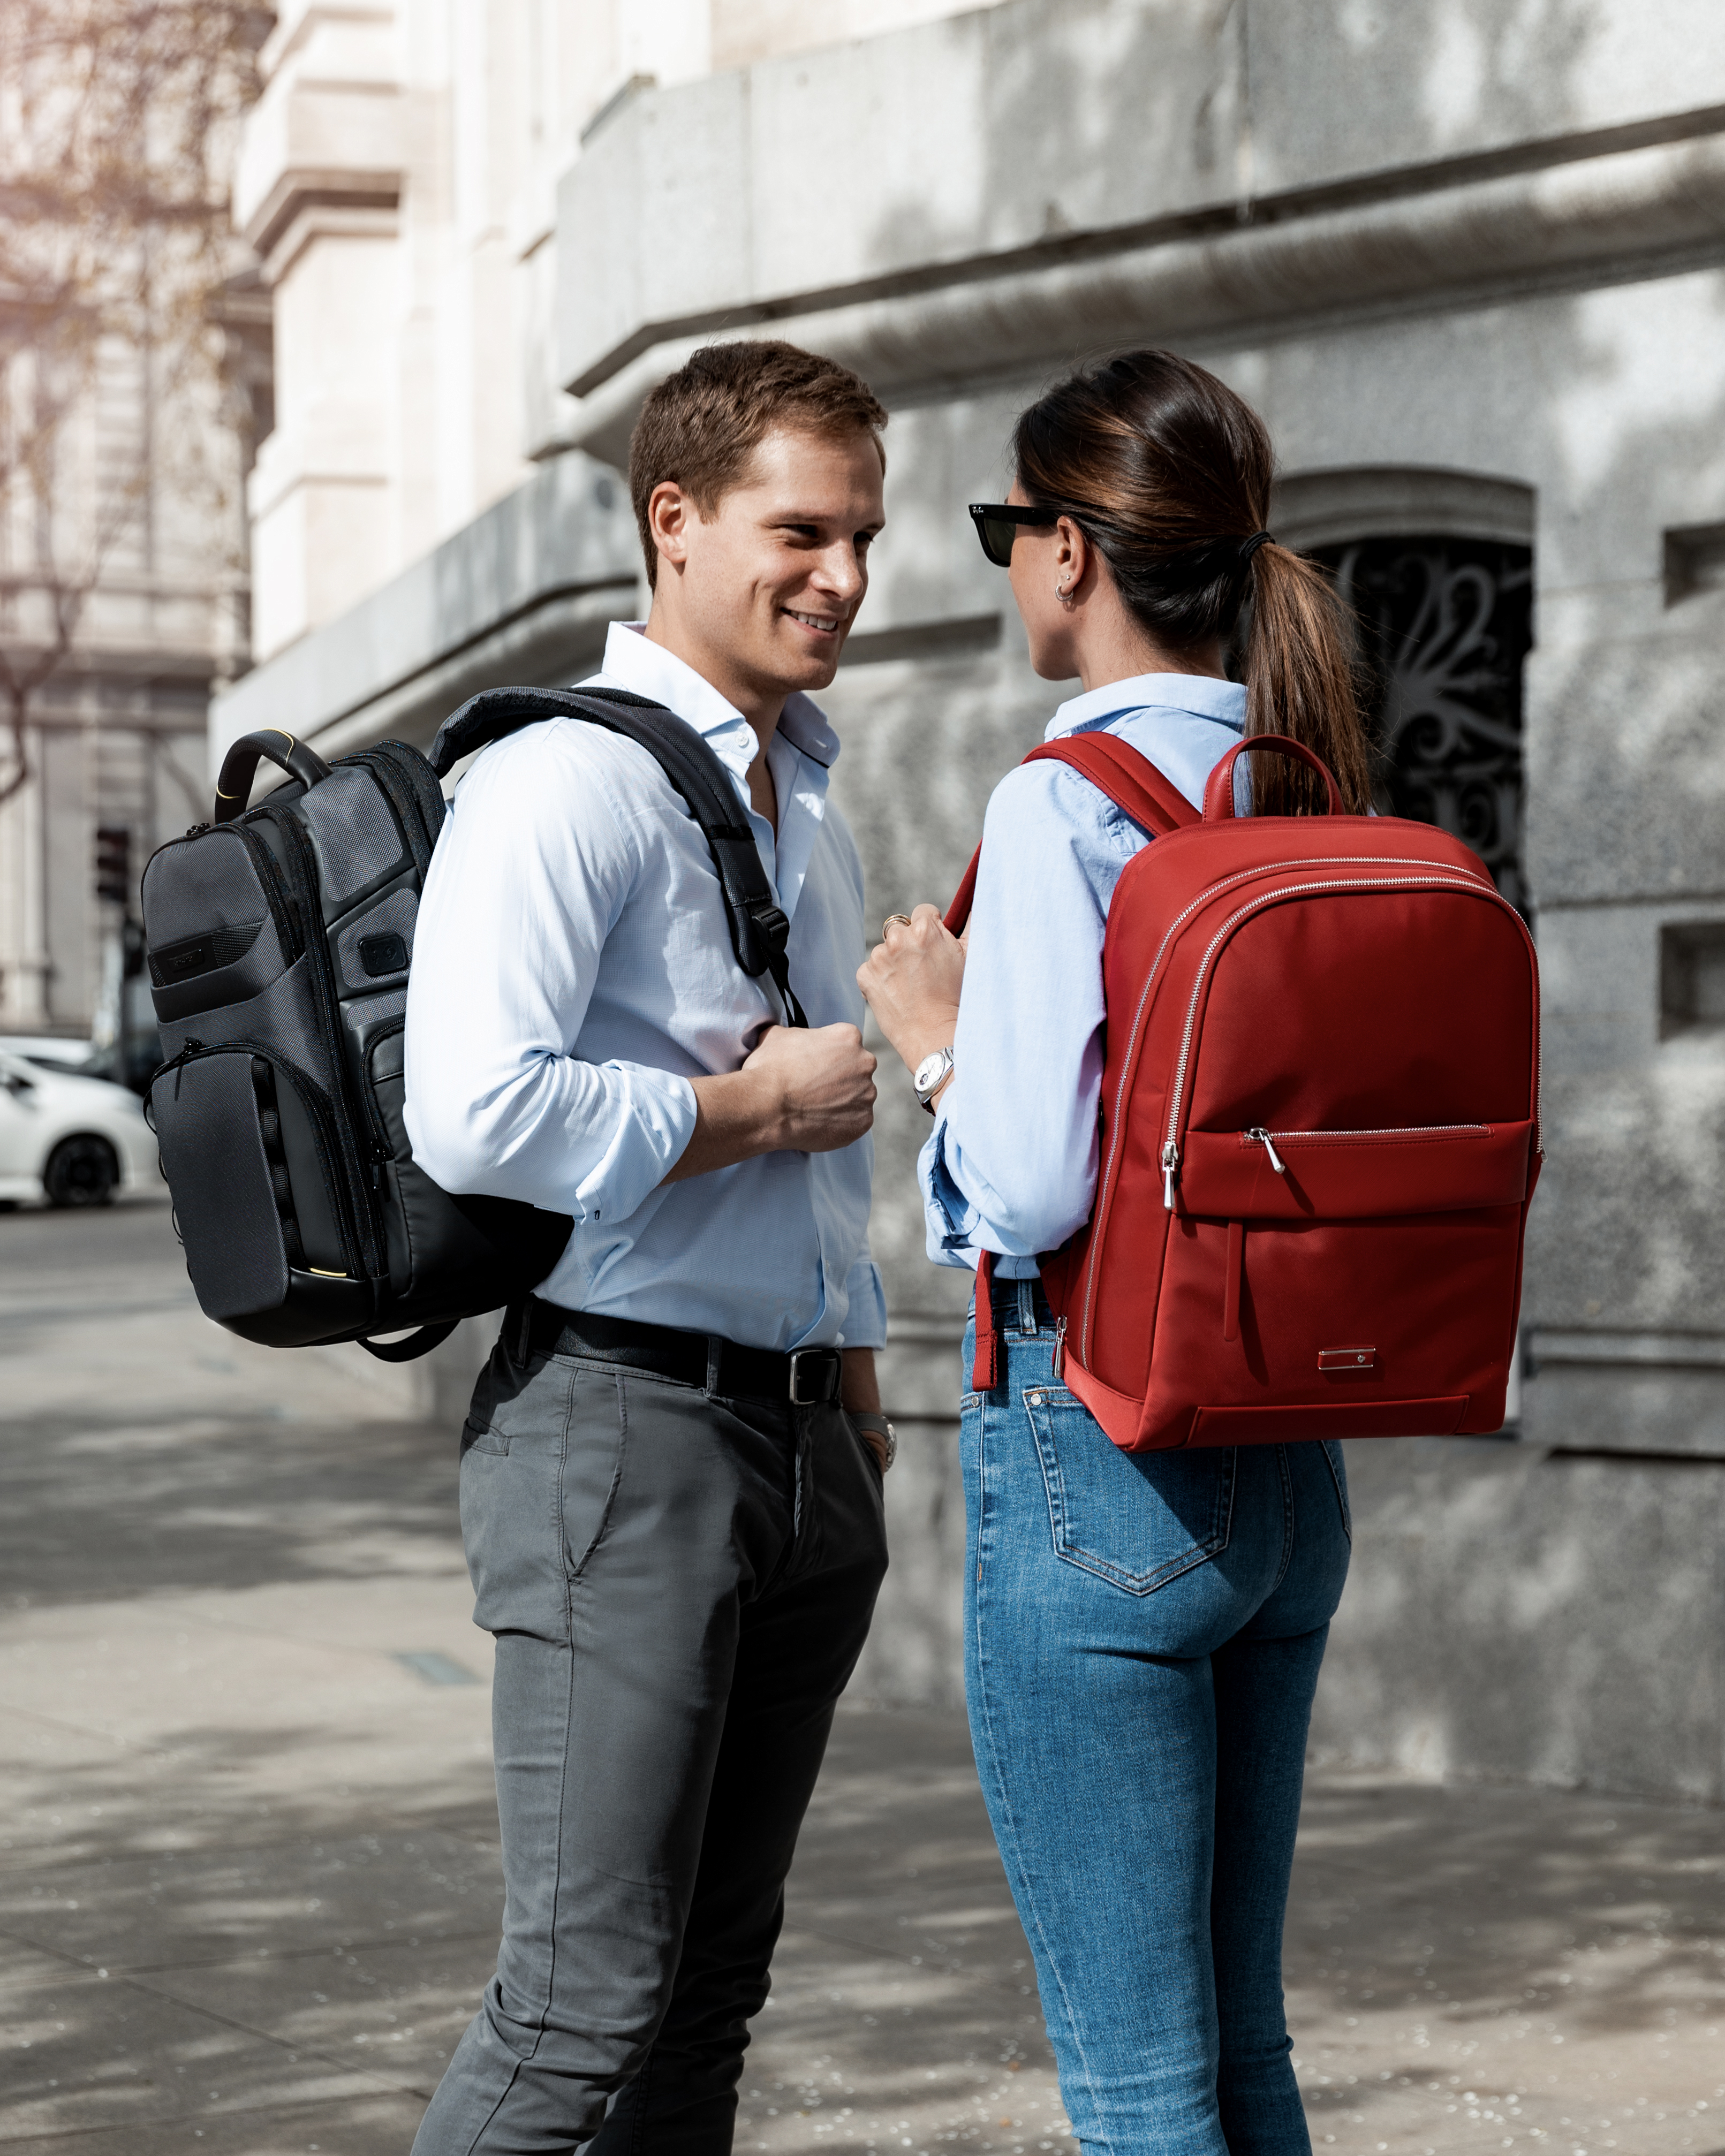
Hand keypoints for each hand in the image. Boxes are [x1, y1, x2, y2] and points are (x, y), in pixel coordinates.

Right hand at [742, 1021, 876, 1153]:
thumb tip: (793, 1040)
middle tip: (816, 1088)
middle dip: (840, 1078)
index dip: (829, 1056)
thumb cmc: (770, 1070)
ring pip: (858, 1097)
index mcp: (848, 1036)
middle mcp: (864, 1063)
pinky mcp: (863, 1121)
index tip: (816, 1066)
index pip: (846, 1044)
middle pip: (857, 1069)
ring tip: (815, 1107)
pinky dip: (841, 1123)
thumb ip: (797, 1034)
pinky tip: (820, 1122)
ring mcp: (866, 1094)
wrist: (766, 1107)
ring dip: (842, 1101)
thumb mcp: (777, 1035)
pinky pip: (856, 1121)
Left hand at [856, 904, 965, 1076]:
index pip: (923, 912)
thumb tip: (974, 900)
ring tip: (911, 985)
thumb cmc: (957, 997)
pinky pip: (871, 969)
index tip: (934, 949)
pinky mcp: (865, 976)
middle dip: (910, 944)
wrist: (935, 1034)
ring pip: (886, 950)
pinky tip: (896, 993)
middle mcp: (898, 938)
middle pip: (901, 929)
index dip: (931, 930)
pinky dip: (880, 979)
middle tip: (923, 970)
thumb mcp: (971, 956)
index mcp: (925, 929)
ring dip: (894, 962)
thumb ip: (971, 923)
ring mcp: (878, 958)